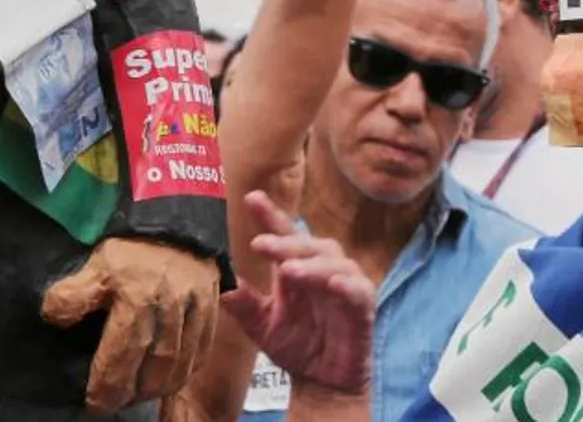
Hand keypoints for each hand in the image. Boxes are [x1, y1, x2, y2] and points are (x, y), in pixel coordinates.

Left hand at [41, 237, 221, 412]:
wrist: (176, 216)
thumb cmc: (132, 243)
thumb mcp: (98, 262)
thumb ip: (75, 293)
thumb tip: (51, 317)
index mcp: (136, 300)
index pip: (120, 356)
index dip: (107, 385)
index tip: (95, 401)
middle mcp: (167, 310)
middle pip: (152, 366)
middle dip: (133, 392)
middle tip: (116, 402)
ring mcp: (194, 310)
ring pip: (179, 362)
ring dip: (160, 386)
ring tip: (142, 396)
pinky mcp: (212, 307)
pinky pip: (202, 348)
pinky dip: (188, 370)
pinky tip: (175, 379)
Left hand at [219, 191, 374, 394]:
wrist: (322, 383)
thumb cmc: (296, 346)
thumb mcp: (261, 325)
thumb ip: (243, 304)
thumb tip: (218, 284)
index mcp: (295, 268)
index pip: (284, 235)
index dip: (270, 215)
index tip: (252, 198)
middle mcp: (321, 270)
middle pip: (308, 244)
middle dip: (285, 241)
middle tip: (261, 243)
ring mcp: (344, 287)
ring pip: (334, 262)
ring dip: (311, 263)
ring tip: (288, 270)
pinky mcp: (363, 308)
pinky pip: (359, 291)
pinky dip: (346, 285)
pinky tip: (332, 285)